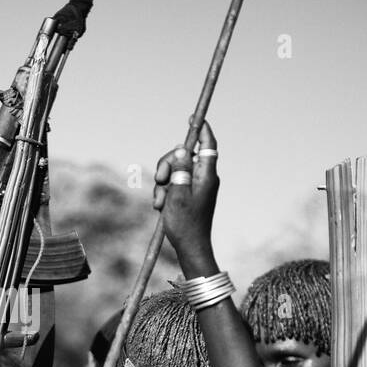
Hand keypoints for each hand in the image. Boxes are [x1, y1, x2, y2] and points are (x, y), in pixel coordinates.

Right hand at [154, 122, 218, 259]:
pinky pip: (174, 185)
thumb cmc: (185, 224)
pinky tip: (160, 206)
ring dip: (162, 183)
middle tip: (159, 179)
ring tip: (158, 201)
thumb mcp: (178, 195)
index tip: (193, 118)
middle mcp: (203, 178)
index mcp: (206, 176)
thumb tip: (182, 149)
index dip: (201, 130)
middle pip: (183, 156)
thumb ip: (180, 170)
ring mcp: (196, 187)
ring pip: (175, 171)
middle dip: (167, 164)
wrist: (190, 248)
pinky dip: (164, 192)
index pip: (207, 145)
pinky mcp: (188, 195)